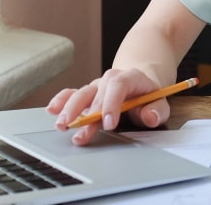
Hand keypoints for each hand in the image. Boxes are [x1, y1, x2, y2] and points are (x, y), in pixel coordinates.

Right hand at [45, 68, 170, 145]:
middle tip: (79, 131)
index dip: (112, 104)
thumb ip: (157, 111)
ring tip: (62, 124)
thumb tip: (149, 116)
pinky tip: (51, 109)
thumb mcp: (159, 103)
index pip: (118, 86)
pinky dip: (61, 100)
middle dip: (87, 114)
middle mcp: (109, 80)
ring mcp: (96, 87)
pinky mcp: (87, 94)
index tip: (108, 124)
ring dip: (69, 109)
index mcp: (129, 78)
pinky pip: (72, 94)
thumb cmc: (148, 97)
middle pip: (95, 92)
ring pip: (81, 94)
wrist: (140, 84)